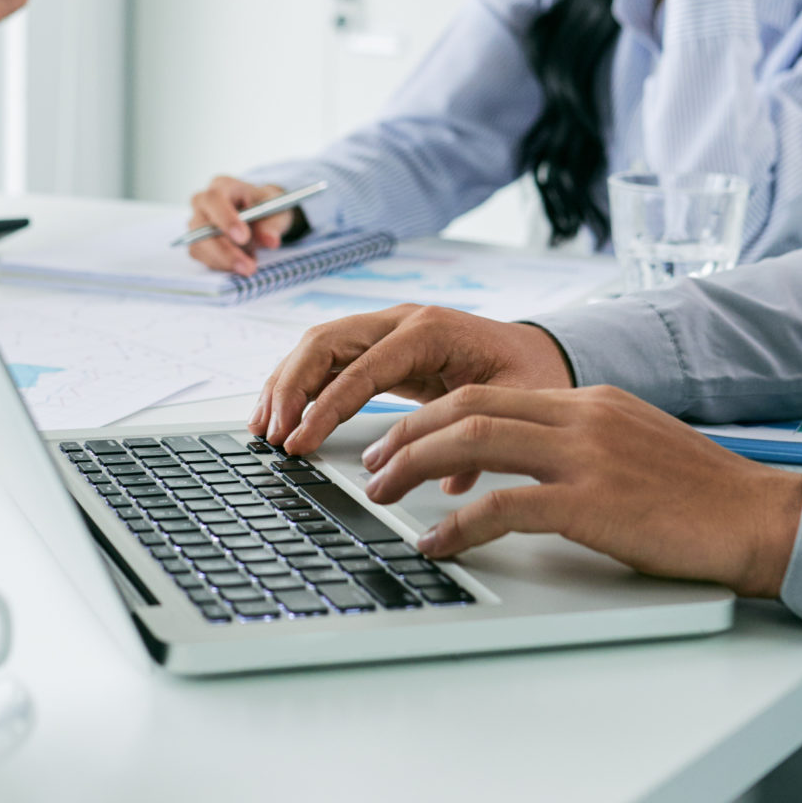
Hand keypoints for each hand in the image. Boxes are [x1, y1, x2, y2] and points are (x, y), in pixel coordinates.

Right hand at [185, 176, 299, 274]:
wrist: (260, 214)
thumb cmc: (264, 206)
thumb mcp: (275, 211)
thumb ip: (272, 225)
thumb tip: (270, 240)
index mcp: (222, 186)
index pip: (214, 199)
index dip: (225, 218)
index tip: (243, 237)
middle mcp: (203, 203)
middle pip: (201, 226)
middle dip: (224, 251)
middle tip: (248, 267)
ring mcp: (197, 223)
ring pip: (199, 246)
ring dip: (224, 261)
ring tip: (250, 265)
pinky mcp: (197, 242)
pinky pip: (202, 257)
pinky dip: (221, 265)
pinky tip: (240, 264)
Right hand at [252, 304, 572, 453]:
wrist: (538, 353)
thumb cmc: (530, 373)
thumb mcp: (517, 402)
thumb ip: (481, 436)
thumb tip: (446, 481)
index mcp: (431, 329)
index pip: (362, 366)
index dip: (326, 406)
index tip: (300, 442)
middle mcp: (401, 321)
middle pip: (325, 341)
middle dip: (290, 388)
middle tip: (272, 435)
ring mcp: (386, 330)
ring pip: (318, 346)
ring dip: (286, 385)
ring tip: (263, 428)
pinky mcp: (380, 349)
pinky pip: (329, 360)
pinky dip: (301, 385)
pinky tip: (284, 416)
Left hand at [356, 383, 801, 595]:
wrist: (762, 519)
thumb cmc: (703, 499)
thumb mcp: (635, 448)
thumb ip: (583, 445)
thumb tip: (528, 469)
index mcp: (589, 401)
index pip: (489, 393)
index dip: (432, 415)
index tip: (399, 439)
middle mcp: (581, 417)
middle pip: (467, 407)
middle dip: (406, 434)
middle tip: (372, 462)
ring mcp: (586, 456)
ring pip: (473, 442)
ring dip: (414, 466)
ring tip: (382, 493)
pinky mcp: (593, 502)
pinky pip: (505, 506)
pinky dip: (459, 524)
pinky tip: (436, 542)